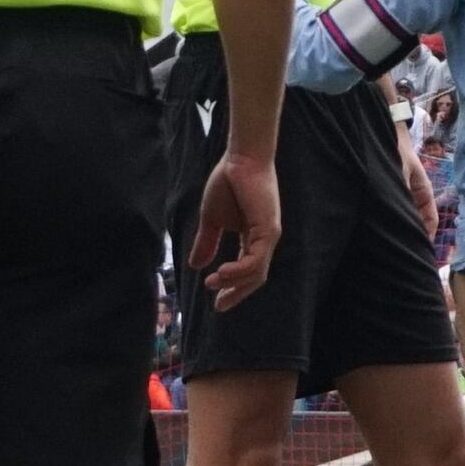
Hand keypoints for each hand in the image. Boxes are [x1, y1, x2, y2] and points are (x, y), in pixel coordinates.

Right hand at [189, 147, 284, 309]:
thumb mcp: (212, 220)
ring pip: (256, 273)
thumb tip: (195, 265)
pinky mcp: (268, 229)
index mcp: (252, 239)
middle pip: (255, 278)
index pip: (246, 271)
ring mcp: (268, 236)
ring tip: (213, 283)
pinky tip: (222, 273)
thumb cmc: (228, 182)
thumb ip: (206, 242)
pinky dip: (240, 271)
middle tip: (218, 306)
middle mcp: (264, 241)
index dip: (232, 287)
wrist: (239, 158)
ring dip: (233, 283)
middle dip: (236, 294)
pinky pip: (256, 260)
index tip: (215, 301)